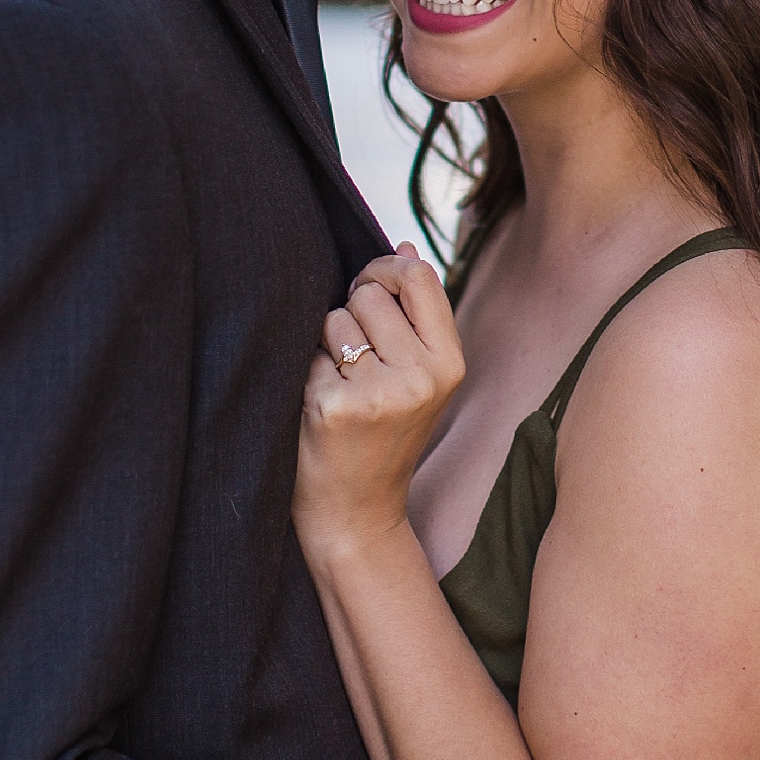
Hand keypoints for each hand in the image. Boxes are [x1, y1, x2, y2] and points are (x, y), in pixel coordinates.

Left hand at [295, 245, 463, 560]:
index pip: (419, 276)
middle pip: (370, 294)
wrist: (356, 512)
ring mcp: (380, 393)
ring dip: (328, 344)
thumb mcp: (417, 376)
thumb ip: (413, 314)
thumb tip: (406, 247)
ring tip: (342, 386)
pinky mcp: (337, 406)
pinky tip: (323, 406)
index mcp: (450, 363)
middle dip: (352, 315)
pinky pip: (311, 353)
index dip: (385, 270)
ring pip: (336, 319)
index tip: (367, 290)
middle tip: (356, 363)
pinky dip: (309, 373)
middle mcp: (422, 377)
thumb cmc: (382, 436)